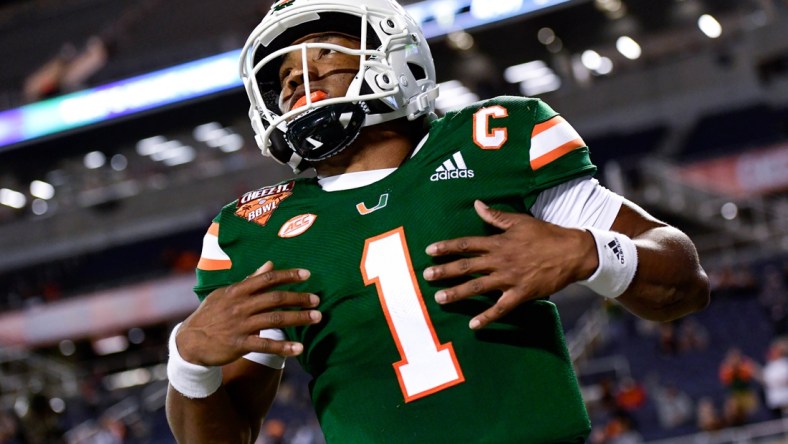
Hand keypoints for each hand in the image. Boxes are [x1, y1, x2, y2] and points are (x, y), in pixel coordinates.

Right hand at [176, 261, 320, 365]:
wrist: (189, 342)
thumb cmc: (211, 314)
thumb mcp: (226, 293)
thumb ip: (250, 280)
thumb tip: (269, 264)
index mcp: (237, 291)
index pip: (266, 279)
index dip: (288, 275)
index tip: (307, 275)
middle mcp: (240, 306)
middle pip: (275, 299)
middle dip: (299, 298)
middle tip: (317, 300)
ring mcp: (239, 325)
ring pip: (274, 320)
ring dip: (298, 318)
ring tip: (317, 318)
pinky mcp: (239, 345)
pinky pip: (265, 346)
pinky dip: (283, 347)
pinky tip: (299, 349)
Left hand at [423, 200, 596, 329]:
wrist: (573, 252)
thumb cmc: (546, 235)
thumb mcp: (520, 221)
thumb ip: (496, 216)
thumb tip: (476, 204)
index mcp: (498, 242)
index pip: (466, 244)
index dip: (446, 247)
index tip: (429, 251)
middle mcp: (500, 260)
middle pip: (467, 266)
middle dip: (445, 271)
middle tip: (426, 275)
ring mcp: (510, 279)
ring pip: (478, 287)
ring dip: (457, 293)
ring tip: (439, 298)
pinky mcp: (521, 294)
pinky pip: (501, 308)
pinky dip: (487, 317)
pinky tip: (473, 325)